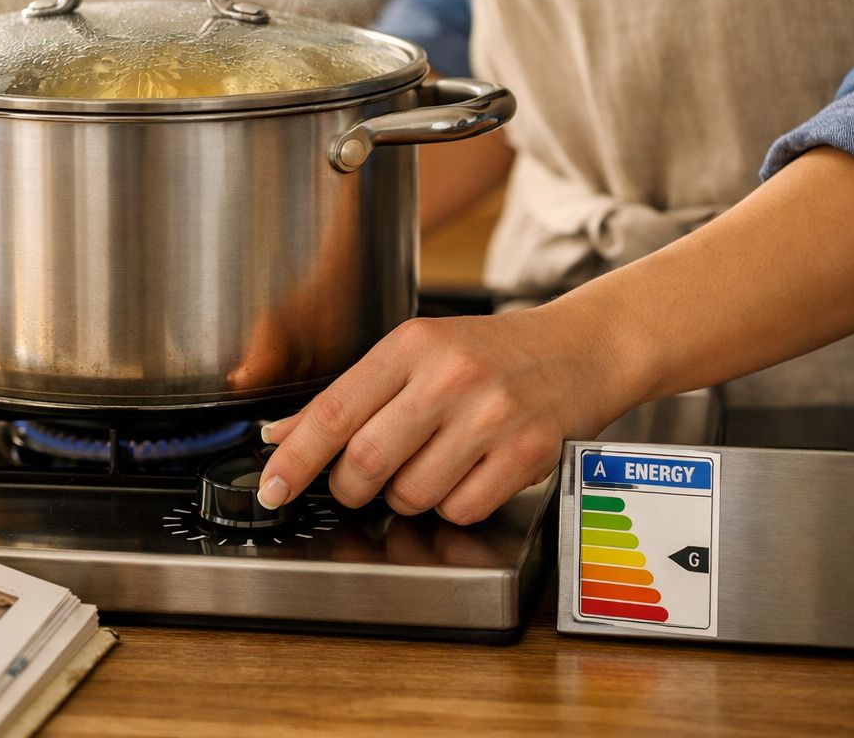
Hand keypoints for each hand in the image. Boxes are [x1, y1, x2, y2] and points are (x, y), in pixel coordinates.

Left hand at [255, 303, 635, 524]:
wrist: (580, 348)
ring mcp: (490, 416)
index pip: (333, 410)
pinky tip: (468, 473)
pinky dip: (453, 504)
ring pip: (412, 493)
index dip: (295, 458)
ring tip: (430, 464)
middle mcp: (449, 377)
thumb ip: (350, 396)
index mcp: (412, 345)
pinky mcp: (526, 453)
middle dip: (351, 485)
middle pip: (366, 461)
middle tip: (361, 480)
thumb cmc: (490, 354)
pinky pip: (461, 508)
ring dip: (407, 496)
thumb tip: (282, 436)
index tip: (273, 486)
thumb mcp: (416, 353)